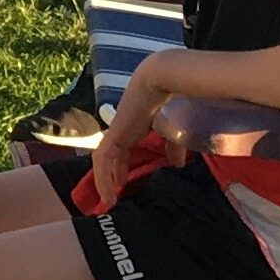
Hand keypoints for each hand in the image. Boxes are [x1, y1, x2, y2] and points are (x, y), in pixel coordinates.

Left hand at [88, 68, 162, 212]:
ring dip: (104, 179)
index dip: (122, 165)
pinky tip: (108, 194)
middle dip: (111, 174)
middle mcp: (122, 127)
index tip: (124, 181)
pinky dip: (103, 177)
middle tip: (115, 194)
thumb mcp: (174, 130)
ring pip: (103, 159)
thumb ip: (173, 146)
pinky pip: (103, 159)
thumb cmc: (172, 99)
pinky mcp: (115, 133)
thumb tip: (177, 165)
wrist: (162, 80)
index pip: (123, 147)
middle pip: (111, 154)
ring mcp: (116, 130)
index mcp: (135, 125)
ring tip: (110, 199)